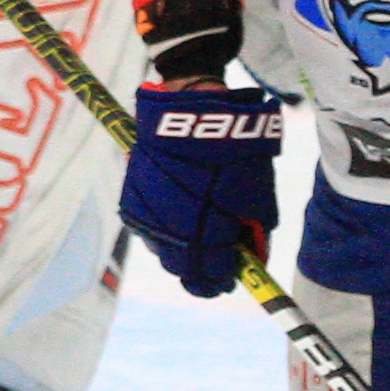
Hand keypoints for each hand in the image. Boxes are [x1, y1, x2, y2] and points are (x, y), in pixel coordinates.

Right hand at [123, 84, 279, 296]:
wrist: (189, 110)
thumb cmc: (233, 150)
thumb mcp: (257, 191)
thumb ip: (255, 231)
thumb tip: (254, 260)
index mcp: (208, 230)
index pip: (217, 270)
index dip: (227, 278)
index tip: (233, 280)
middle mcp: (173, 230)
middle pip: (185, 270)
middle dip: (203, 276)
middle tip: (217, 277)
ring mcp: (149, 218)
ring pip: (165, 255)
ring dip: (182, 258)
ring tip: (198, 250)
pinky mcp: (132, 204)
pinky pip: (150, 234)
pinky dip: (165, 237)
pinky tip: (178, 229)